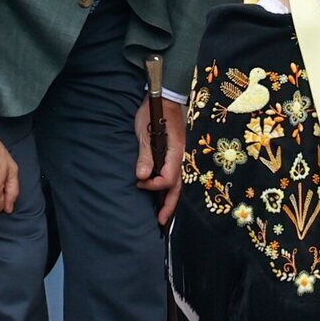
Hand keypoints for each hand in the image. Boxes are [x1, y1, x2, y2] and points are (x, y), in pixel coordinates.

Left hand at [135, 96, 184, 226]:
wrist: (166, 98)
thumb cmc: (155, 113)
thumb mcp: (146, 133)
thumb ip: (146, 156)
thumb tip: (142, 177)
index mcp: (175, 153)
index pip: (167, 179)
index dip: (153, 186)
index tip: (139, 183)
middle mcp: (180, 157)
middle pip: (177, 187)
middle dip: (169, 205)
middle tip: (161, 222)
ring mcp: (179, 156)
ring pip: (177, 182)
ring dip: (170, 199)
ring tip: (163, 214)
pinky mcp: (175, 154)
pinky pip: (174, 175)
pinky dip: (169, 187)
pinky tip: (163, 193)